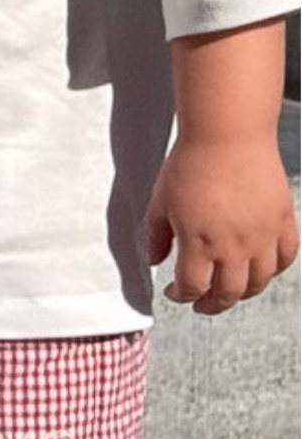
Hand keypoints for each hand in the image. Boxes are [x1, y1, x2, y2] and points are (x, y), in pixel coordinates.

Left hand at [144, 133, 297, 311]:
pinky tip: (262, 268)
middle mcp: (234, 247)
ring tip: (231, 290)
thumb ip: (156, 235)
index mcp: (199, 243)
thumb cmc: (191, 163)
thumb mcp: (160, 200)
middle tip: (203, 304)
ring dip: (243, 292)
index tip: (175, 292)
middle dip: (212, 304)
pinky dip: (274, 269)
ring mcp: (262, 236)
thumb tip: (153, 260)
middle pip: (227, 293)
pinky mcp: (282, 221)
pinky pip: (285, 257)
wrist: (228, 134)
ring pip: (259, 282)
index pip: (192, 287)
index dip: (181, 296)